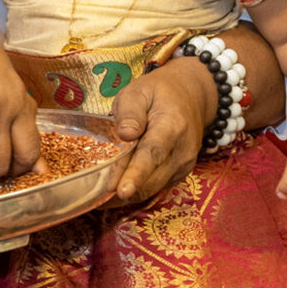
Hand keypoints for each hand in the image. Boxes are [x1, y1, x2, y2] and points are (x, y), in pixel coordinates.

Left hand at [106, 56, 214, 202]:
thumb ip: (131, 111)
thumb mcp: (140, 90)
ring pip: (153, 189)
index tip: (121, 191)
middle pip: (152, 179)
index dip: (136, 174)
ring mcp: (184, 165)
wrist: (191, 96)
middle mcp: (182, 151)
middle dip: (124, 191)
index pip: (152, 154)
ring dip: (128, 195)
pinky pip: (156, 187)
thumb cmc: (159, 93)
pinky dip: (137, 191)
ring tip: (100, 196)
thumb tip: (125, 134)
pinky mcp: (179, 174)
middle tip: (95, 196)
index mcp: (172, 126)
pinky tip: (116, 189)